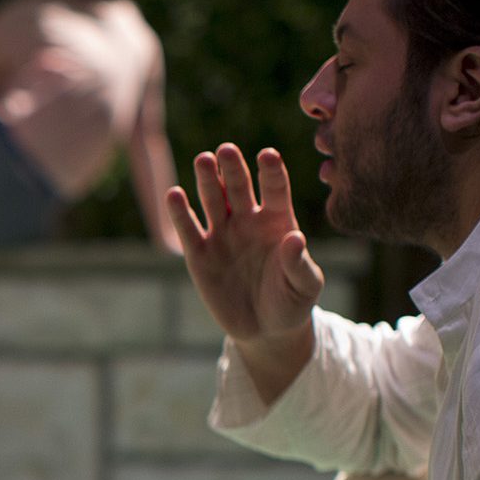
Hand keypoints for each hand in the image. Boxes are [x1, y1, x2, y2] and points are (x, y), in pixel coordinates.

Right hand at [166, 145, 324, 390]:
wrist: (265, 330)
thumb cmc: (292, 301)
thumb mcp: (305, 286)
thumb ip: (299, 263)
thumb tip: (294, 238)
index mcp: (279, 221)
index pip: (275, 189)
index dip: (271, 172)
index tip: (267, 155)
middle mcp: (248, 221)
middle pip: (239, 187)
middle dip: (232, 168)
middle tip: (225, 150)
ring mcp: (222, 235)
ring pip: (213, 200)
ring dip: (207, 180)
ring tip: (202, 160)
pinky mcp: (199, 255)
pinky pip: (188, 230)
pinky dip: (179, 212)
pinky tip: (174, 194)